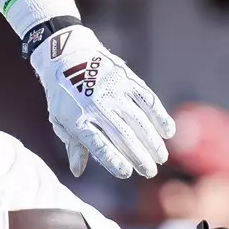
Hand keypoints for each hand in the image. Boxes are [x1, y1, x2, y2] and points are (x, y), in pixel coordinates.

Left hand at [30, 25, 173, 179]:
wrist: (67, 56)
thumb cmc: (62, 94)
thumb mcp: (59, 120)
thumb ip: (73, 144)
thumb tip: (77, 171)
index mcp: (77, 119)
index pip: (98, 145)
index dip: (113, 160)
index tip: (125, 173)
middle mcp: (97, 106)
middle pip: (123, 136)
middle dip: (139, 157)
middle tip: (150, 172)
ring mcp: (114, 92)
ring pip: (139, 121)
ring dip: (153, 141)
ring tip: (160, 158)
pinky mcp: (127, 80)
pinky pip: (148, 100)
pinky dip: (160, 116)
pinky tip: (169, 131)